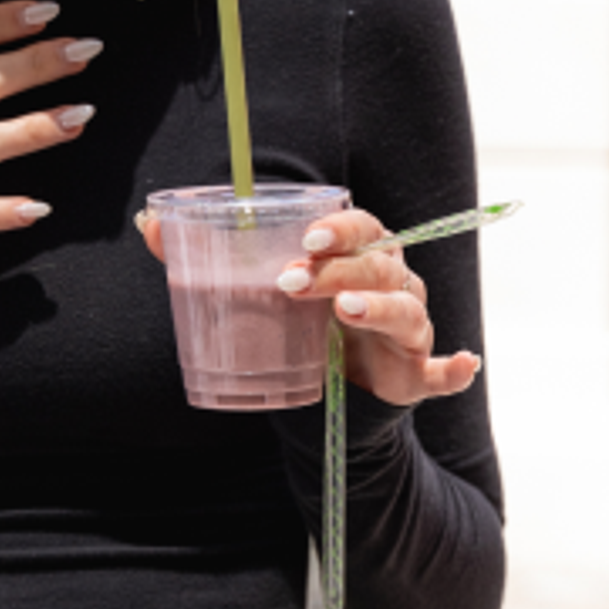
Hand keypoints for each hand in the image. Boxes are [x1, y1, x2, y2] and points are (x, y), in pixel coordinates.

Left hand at [137, 206, 479, 405]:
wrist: (327, 384)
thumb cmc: (296, 315)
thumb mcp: (253, 284)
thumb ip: (203, 255)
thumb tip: (147, 223)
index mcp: (358, 254)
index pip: (362, 227)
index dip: (339, 228)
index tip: (305, 237)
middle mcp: (391, 285)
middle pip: (380, 265)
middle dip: (341, 269)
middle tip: (294, 281)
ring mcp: (407, 331)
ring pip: (408, 311)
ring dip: (380, 310)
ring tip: (343, 314)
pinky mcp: (412, 376)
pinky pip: (440, 372)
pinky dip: (454, 369)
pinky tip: (461, 363)